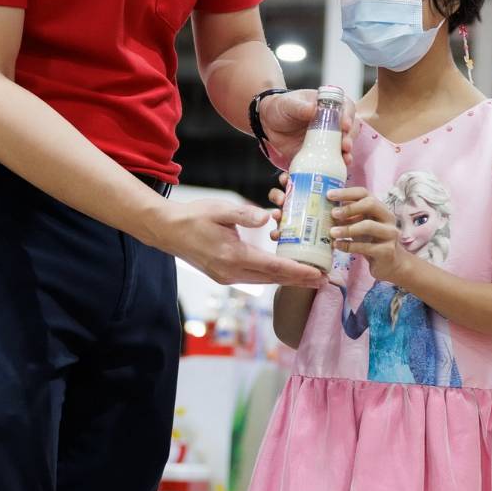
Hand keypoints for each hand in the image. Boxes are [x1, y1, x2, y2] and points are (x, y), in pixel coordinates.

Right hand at [144, 197, 326, 287]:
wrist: (167, 230)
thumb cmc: (194, 217)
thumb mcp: (219, 209)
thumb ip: (244, 213)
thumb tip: (266, 217)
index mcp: (233, 256)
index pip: (273, 267)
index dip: (298, 271)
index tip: (318, 274)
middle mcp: (231, 272)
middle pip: (273, 280)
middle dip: (300, 280)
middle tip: (324, 279)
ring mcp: (227, 276)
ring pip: (264, 281)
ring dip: (288, 280)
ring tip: (310, 278)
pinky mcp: (224, 275)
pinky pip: (255, 278)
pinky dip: (273, 277)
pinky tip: (285, 272)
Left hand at [259, 90, 358, 171]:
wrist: (267, 123)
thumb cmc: (281, 107)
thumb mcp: (289, 104)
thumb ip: (301, 106)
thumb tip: (314, 108)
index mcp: (329, 106)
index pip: (346, 108)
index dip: (349, 116)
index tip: (345, 125)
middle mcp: (332, 122)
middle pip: (349, 129)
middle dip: (350, 138)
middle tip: (346, 145)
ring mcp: (327, 139)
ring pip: (344, 146)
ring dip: (347, 153)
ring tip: (346, 158)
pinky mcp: (319, 153)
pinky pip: (330, 160)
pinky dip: (335, 165)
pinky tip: (337, 168)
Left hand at [328, 187, 410, 284]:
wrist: (391, 264)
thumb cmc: (372, 242)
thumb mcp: (360, 227)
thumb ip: (349, 218)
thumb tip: (325, 211)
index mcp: (380, 208)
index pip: (364, 193)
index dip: (346, 193)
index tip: (328, 195)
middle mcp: (388, 218)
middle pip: (371, 204)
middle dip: (349, 208)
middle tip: (333, 214)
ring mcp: (389, 234)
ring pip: (368, 226)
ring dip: (347, 229)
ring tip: (332, 233)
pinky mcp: (387, 251)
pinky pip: (366, 246)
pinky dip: (349, 245)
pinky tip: (337, 245)